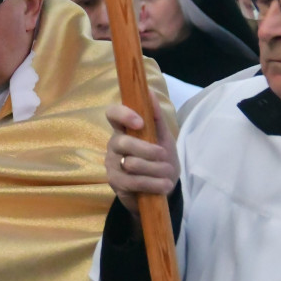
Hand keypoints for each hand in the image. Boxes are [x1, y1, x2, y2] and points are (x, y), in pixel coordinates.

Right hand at [104, 94, 178, 228]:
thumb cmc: (159, 158)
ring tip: (168, 175)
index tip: (140, 122)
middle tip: (164, 155)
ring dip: (156, 169)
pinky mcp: (115, 182)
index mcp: (124, 129)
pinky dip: (154, 184)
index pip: (112, 113)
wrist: (159, 188)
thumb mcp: (163, 137)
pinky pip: (134, 181)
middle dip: (148, 150)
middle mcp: (114, 144)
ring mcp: (112, 164)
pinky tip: (164, 185)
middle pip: (124, 142)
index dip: (123, 115)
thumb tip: (150, 92)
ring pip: (131, 163)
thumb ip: (156, 117)